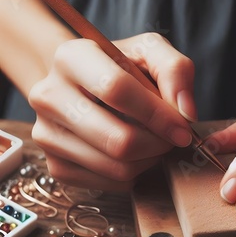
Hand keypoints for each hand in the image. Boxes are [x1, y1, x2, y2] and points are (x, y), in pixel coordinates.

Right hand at [29, 33, 196, 189]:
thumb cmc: (121, 69)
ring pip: (118, 168)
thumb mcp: (150, 53)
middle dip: (158, 145)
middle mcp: (49, 96)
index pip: (116, 90)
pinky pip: (112, 184)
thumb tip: (186, 113)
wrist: (81, 86)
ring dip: (150, 160)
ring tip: (154, 142)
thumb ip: (176, 71)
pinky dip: (135, 173)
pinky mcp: (57, 167)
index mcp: (71, 58)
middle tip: (172, 139)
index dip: (158, 115)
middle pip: (118, 141)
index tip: (183, 129)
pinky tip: (135, 154)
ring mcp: (48, 135)